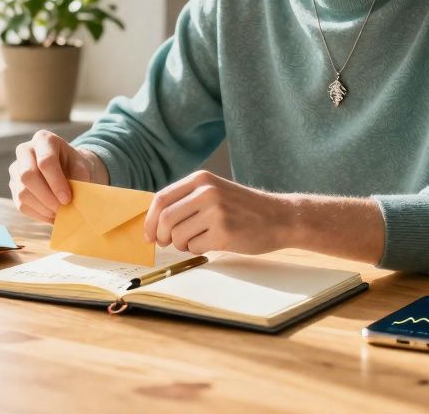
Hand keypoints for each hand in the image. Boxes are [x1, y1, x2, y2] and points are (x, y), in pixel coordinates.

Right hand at [8, 130, 107, 223]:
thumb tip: (76, 200)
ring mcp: (16, 168)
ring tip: (60, 213)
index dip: (56, 182)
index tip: (67, 199)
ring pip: (22, 193)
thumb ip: (80, 179)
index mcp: (44, 139)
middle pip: (28, 176)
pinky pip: (21, 205)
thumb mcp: (82, 166)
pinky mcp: (13, 186)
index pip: (45, 161)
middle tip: (63, 208)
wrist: (66, 168)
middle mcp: (25, 151)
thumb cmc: (74, 165)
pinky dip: (38, 214)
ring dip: (43, 208)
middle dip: (47, 197)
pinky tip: (52, 214)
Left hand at [143, 170, 288, 254]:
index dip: (150, 220)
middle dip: (162, 236)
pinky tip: (212, 243)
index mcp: (201, 179)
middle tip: (167, 244)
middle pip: (166, 219)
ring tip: (197, 241)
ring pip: (178, 236)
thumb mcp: (214, 191)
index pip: (161, 199)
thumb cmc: (243, 208)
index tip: (149, 235)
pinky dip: (198, 250)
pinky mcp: (224, 233)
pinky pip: (195, 247)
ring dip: (182, 245)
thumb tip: (154, 222)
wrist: (279, 217)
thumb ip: (187, 200)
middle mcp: (206, 192)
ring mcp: (216, 212)